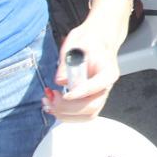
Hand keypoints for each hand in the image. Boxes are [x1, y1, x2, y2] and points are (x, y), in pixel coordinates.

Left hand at [47, 3, 131, 119]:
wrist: (97, 40)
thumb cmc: (89, 40)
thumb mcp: (76, 42)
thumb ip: (68, 62)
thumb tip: (61, 81)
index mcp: (108, 71)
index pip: (98, 86)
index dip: (80, 92)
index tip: (65, 94)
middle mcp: (106, 86)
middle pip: (92, 106)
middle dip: (68, 107)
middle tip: (51, 96)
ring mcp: (99, 95)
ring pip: (87, 115)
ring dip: (65, 114)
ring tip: (48, 103)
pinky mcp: (90, 100)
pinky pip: (81, 116)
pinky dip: (65, 115)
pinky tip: (52, 105)